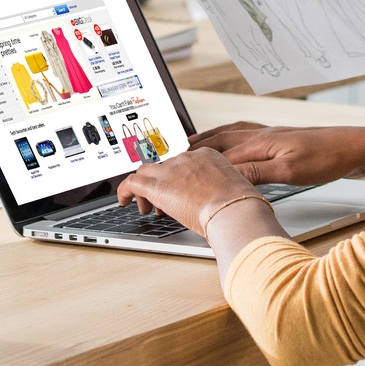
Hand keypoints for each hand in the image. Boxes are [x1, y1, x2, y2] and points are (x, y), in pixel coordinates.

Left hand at [119, 148, 257, 232]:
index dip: (176, 179)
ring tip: (144, 206)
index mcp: (207, 155)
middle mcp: (187, 158)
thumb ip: (221, 191)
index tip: (178, 193)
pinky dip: (124, 190)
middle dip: (160, 184)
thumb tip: (219, 203)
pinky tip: (123, 201)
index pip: (182, 163)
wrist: (235, 209)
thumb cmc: (241, 206)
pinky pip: (131, 182)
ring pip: (145, 171)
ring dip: (143, 189)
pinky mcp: (157, 185)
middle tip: (161, 203)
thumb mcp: (234, 190)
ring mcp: (171, 170)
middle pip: (163, 166)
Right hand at [192, 122, 364, 186]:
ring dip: (210, 138)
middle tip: (173, 151)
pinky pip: (245, 134)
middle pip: (220, 137)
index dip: (195, 160)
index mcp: (260, 142)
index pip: (219, 152)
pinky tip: (233, 144)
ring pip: (231, 133)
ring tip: (193, 144)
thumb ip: (257, 173)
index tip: (175, 167)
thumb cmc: (327, 158)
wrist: (355, 146)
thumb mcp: (290, 171)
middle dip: (195, 145)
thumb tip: (226, 176)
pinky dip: (230, 138)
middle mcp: (262, 134)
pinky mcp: (281, 139)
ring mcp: (271, 135)